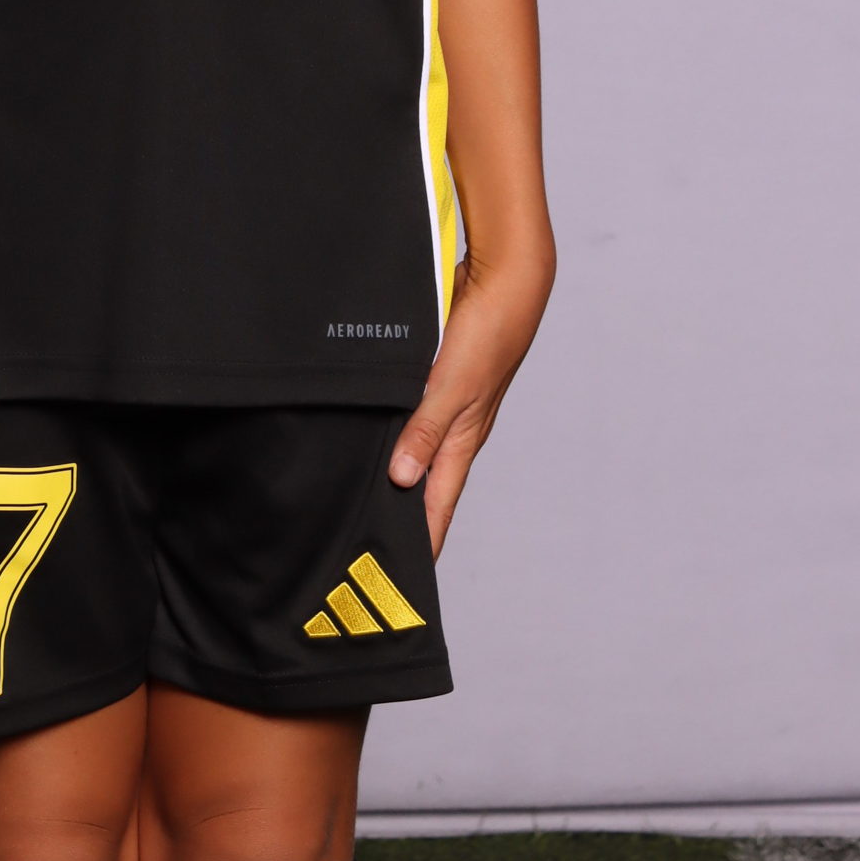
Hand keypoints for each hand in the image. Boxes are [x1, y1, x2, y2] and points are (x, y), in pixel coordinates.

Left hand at [388, 251, 552, 557]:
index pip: (437, 505)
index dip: (421, 540)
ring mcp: (443, 403)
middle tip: (364, 541)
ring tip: (356, 493)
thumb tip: (402, 479)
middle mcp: (451, 428)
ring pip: (410, 446)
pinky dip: (388, 427)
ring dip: (389, 467)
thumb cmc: (489, 338)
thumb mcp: (451, 390)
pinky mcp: (431, 377)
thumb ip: (425, 432)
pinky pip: (405, 411)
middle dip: (399, 513)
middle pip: (422, 482)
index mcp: (461, 441)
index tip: (401, 577)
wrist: (503, 283)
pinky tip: (363, 428)